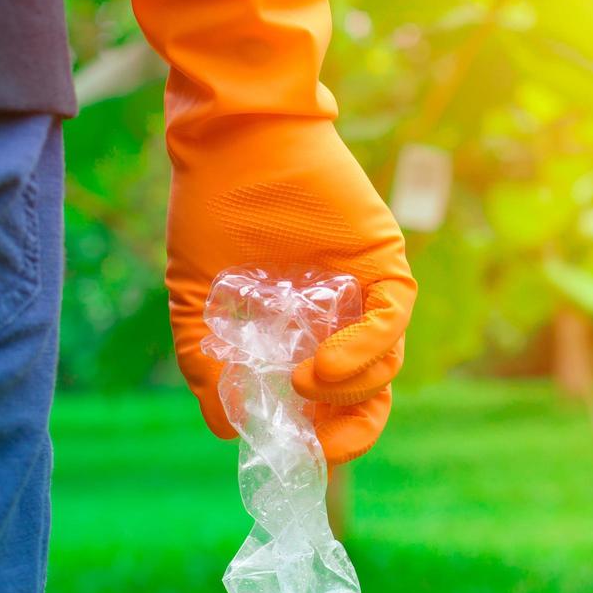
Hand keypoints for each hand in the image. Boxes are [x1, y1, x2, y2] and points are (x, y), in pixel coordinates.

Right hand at [165, 118, 413, 463]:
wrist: (233, 139)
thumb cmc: (214, 208)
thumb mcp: (199, 301)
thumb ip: (208, 365)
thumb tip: (227, 428)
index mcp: (305, 329)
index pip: (335, 400)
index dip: (326, 435)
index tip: (300, 453)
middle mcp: (342, 315)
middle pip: (371, 392)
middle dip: (350, 428)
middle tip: (318, 442)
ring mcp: (366, 289)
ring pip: (387, 364)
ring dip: (349, 387)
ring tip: (304, 380)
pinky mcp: (384, 260)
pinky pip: (393, 319)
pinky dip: (365, 350)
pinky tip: (326, 366)